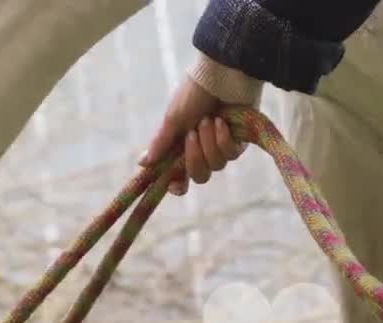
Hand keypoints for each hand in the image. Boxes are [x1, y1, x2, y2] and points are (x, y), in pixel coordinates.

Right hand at [140, 76, 244, 195]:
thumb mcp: (173, 119)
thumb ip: (161, 143)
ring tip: (209, 119)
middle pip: (200, 176)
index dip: (178, 186)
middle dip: (195, 158)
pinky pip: (231, 154)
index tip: (173, 184)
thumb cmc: (193, 94)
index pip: (180, 178)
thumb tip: (142, 164)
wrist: (220, 76)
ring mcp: (221, 147)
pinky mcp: (240, 142)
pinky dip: (223, 138)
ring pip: (216, 165)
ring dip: (209, 142)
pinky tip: (222, 122)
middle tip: (192, 134)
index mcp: (182, 148)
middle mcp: (202, 151)